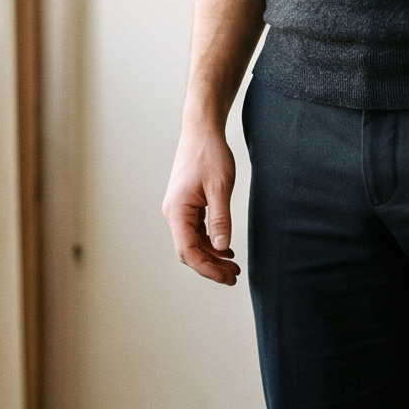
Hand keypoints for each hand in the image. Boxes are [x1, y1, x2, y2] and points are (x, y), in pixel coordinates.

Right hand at [163, 122, 241, 284]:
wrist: (201, 131)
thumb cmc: (209, 154)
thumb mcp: (220, 188)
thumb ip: (221, 219)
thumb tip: (222, 248)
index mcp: (177, 211)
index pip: (188, 251)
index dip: (207, 268)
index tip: (226, 277)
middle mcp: (174, 213)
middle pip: (189, 251)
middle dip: (210, 266)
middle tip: (234, 276)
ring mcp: (179, 210)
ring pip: (193, 243)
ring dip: (211, 256)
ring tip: (233, 266)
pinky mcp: (187, 205)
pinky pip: (196, 231)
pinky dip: (210, 242)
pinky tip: (226, 249)